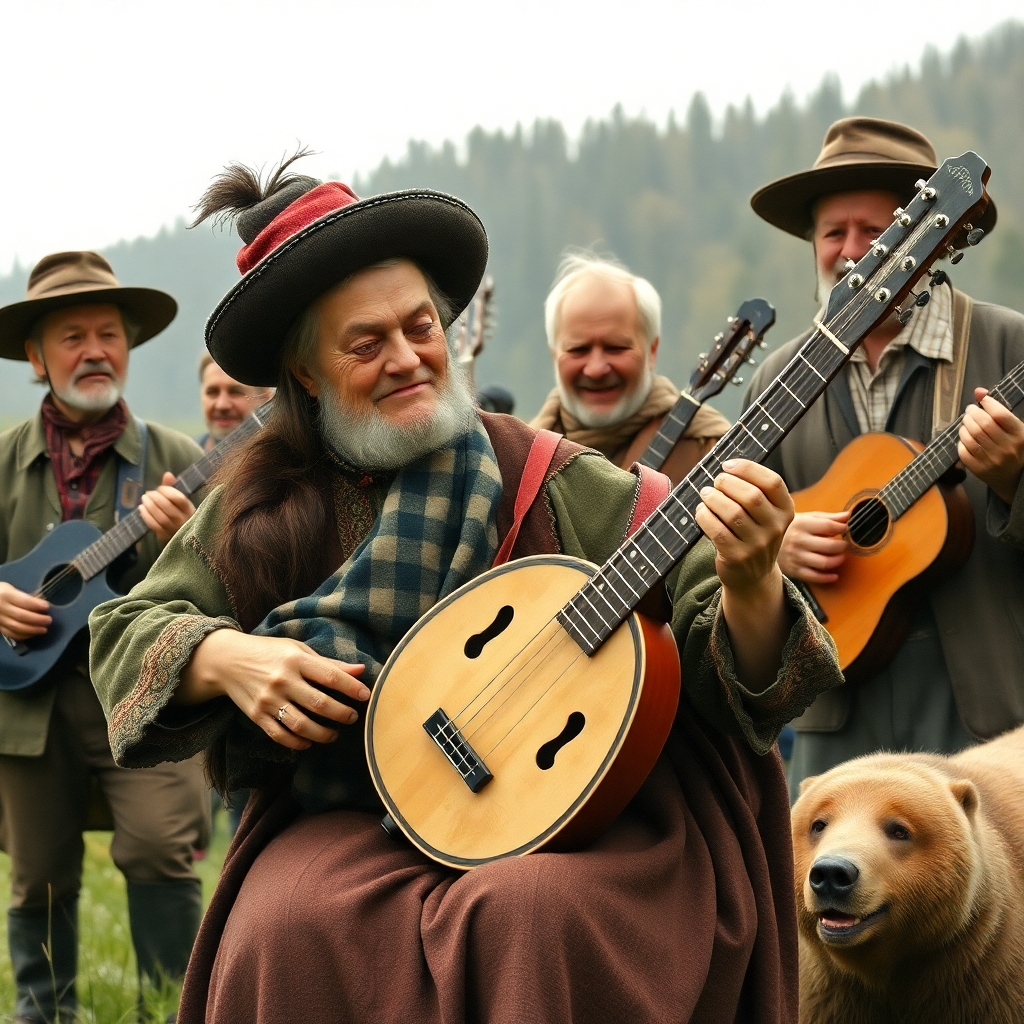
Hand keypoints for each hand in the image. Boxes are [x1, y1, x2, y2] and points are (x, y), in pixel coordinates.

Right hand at [0, 582, 50, 640]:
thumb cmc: (2, 591)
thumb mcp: (11, 588)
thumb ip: (24, 596)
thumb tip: (41, 604)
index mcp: (6, 595)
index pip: (24, 601)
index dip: (36, 605)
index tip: (47, 607)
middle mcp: (1, 608)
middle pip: (21, 616)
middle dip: (37, 619)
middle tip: (49, 620)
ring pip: (16, 627)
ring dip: (32, 630)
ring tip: (44, 629)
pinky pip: (10, 634)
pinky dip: (23, 635)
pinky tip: (32, 634)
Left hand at [139, 472, 195, 544]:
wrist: (182, 536)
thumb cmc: (180, 514)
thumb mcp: (179, 501)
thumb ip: (172, 487)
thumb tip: (167, 474)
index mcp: (190, 509)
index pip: (179, 498)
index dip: (167, 491)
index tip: (159, 488)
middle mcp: (184, 520)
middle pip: (168, 508)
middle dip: (155, 498)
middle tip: (148, 493)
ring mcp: (175, 530)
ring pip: (160, 517)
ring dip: (149, 506)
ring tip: (143, 499)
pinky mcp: (165, 537)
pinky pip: (154, 526)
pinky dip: (146, 516)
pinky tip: (141, 509)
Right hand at [178, 629, 369, 750]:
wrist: (227, 660)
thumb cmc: (269, 652)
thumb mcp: (298, 650)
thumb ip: (329, 663)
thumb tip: (361, 670)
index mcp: (295, 659)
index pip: (330, 676)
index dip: (351, 688)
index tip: (366, 696)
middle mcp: (282, 680)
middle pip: (319, 703)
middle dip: (341, 714)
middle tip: (352, 717)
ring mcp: (268, 700)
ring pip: (301, 725)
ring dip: (323, 733)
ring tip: (335, 733)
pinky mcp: (256, 716)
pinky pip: (280, 735)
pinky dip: (298, 743)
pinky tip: (309, 741)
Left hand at [696, 459, 794, 692]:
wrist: (752, 576)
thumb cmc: (753, 534)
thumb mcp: (765, 514)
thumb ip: (754, 490)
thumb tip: (726, 465)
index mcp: (786, 511)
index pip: (772, 482)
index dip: (748, 468)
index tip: (728, 464)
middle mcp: (776, 528)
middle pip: (751, 496)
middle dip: (727, 483)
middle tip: (716, 482)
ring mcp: (758, 545)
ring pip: (732, 513)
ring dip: (713, 498)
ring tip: (706, 494)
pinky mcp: (737, 557)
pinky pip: (717, 530)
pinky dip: (705, 516)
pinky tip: (701, 511)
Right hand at [777, 511, 849, 583]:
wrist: (765, 542)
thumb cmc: (791, 529)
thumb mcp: (806, 518)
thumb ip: (827, 518)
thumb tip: (848, 516)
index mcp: (801, 524)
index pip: (828, 526)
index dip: (842, 528)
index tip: (846, 529)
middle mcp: (798, 541)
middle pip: (829, 546)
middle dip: (842, 546)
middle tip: (844, 545)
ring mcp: (796, 556)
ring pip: (824, 562)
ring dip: (837, 561)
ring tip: (840, 557)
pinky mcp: (794, 570)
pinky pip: (814, 577)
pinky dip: (827, 578)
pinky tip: (834, 575)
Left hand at [959, 388, 1023, 504]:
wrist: (1016, 478)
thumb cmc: (1016, 447)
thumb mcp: (1015, 428)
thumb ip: (999, 410)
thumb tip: (978, 391)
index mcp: (1019, 435)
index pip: (999, 415)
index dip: (987, 403)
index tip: (982, 401)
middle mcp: (1007, 448)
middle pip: (982, 424)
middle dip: (972, 414)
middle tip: (970, 411)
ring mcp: (992, 460)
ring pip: (971, 437)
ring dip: (964, 426)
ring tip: (966, 423)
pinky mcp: (980, 470)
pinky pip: (964, 451)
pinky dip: (961, 441)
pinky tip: (965, 437)